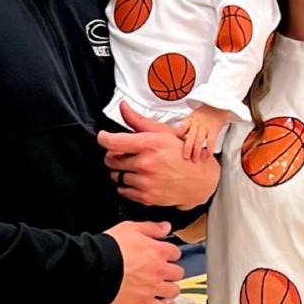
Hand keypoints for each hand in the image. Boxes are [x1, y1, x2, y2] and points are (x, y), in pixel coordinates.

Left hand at [98, 103, 219, 208]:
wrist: (200, 180)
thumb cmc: (183, 153)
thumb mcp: (163, 133)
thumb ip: (138, 121)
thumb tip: (123, 107)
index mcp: (149, 145)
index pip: (112, 142)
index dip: (103, 138)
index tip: (103, 138)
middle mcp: (146, 164)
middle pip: (110, 159)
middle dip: (114, 155)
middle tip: (126, 154)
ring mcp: (145, 182)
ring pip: (116, 176)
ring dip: (122, 171)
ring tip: (137, 167)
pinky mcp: (146, 197)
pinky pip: (123, 190)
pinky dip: (127, 185)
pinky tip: (139, 179)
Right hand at [106, 219, 182, 303]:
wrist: (96, 267)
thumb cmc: (110, 248)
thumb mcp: (130, 228)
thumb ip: (151, 228)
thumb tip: (165, 227)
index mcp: (158, 251)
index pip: (175, 252)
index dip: (170, 253)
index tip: (165, 255)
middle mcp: (159, 270)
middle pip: (177, 272)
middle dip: (171, 271)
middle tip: (164, 271)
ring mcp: (153, 288)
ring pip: (174, 291)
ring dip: (171, 289)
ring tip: (166, 288)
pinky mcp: (144, 303)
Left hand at [177, 104, 231, 162]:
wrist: (217, 107)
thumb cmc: (203, 114)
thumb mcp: (192, 117)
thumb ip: (186, 127)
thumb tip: (178, 139)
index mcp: (190, 120)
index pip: (182, 127)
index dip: (179, 134)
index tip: (176, 143)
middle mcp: (196, 124)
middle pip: (190, 137)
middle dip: (187, 148)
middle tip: (185, 158)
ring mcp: (205, 127)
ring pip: (199, 140)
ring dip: (197, 151)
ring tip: (195, 160)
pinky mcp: (214, 130)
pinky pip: (211, 141)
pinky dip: (210, 149)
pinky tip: (208, 156)